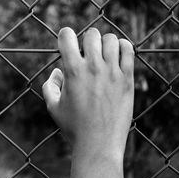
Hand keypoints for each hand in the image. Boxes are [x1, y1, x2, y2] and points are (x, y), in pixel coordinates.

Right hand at [42, 27, 133, 158]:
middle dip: (86, 40)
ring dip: (104, 43)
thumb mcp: (53, 107)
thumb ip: (49, 85)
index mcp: (73, 71)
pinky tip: (117, 55)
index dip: (64, 36)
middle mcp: (93, 67)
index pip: (67, 36)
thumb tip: (57, 72)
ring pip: (111, 39)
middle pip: (91, 34)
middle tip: (87, 54)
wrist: (98, 143)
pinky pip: (129, 50)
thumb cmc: (73, 127)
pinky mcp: (127, 79)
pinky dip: (123, 47)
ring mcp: (112, 72)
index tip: (67, 44)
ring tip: (102, 55)